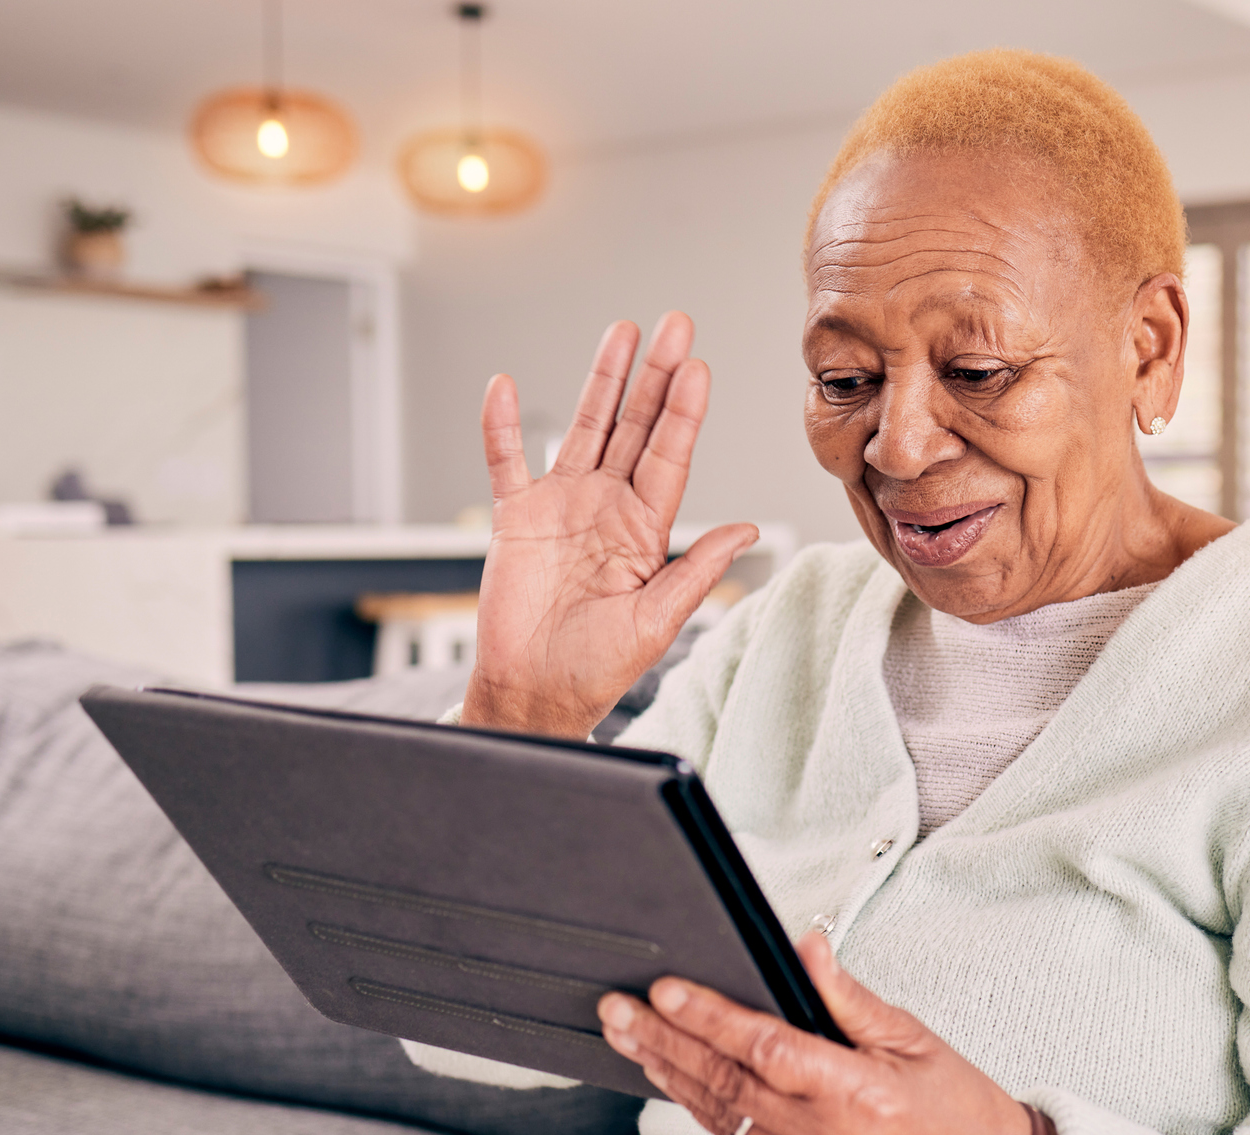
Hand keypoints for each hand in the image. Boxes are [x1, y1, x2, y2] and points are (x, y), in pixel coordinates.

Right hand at [463, 314, 758, 737]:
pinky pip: (505, 461)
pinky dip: (501, 426)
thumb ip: (698, 569)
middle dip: (654, 376)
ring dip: (600, 381)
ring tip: (620, 333)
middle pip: (635, 426)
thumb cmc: (597, 668)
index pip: (670, 456)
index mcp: (646, 528)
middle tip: (675, 325)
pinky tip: (504, 387)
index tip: (699, 367)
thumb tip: (748, 530)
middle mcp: (607, 506)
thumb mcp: (659, 619)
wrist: (535, 694)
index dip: (684, 412)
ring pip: (582, 427)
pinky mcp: (516, 517)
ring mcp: (562, 505)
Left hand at [597, 932, 1033, 1134]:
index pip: (765, 1050)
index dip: (709, 1018)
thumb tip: (802, 946)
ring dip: (667, 1073)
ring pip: (719, 1115)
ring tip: (626, 1036)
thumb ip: (847, 995)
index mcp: (859, 1096)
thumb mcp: (911, 1036)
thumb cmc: (955, 1102)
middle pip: (725, 1083)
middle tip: (616, 1010)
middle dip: (664, 1042)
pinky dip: (697, 1106)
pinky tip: (669, 1077)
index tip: (665, 990)